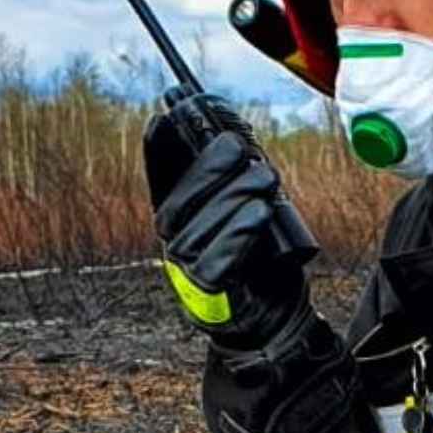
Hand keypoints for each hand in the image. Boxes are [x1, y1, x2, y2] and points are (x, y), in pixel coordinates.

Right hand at [142, 93, 316, 316]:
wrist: (275, 313)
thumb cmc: (262, 257)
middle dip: (207, 171)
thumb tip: (236, 137)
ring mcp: (187, 272)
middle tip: (239, 148)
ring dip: (233, 198)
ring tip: (265, 177)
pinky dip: (238, 235)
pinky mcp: (209, 294)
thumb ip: (238, 181)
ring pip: (198, 231)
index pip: (161, 182)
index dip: (157, 152)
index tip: (161, 119)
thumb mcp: (250, 211)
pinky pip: (217, 262)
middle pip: (177, 205)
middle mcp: (174, 244)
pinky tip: (258, 214)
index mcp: (180, 220)